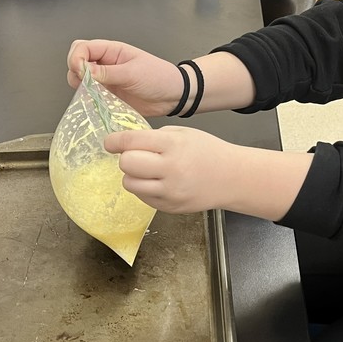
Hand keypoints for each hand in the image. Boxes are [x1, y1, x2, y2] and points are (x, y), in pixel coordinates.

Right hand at [67, 39, 182, 116]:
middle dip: (75, 72)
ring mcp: (105, 80)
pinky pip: (90, 96)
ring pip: (80, 80)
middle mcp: (105, 64)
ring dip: (80, 87)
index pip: (83, 48)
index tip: (81, 72)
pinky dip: (88, 100)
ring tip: (93, 94)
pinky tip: (96, 104)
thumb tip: (83, 70)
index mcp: (111, 51)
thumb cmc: (158, 77)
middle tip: (86, 84)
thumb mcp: (132, 73)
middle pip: (76, 62)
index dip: (76, 58)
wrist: (173, 96)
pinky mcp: (108, 96)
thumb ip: (107, 73)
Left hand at [104, 126, 238, 213]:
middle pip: (126, 164)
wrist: (232, 178)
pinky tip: (159, 182)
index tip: (110, 142)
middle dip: (127, 158)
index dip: (114, 141)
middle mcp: (170, 169)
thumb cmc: (208, 152)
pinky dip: (145, 188)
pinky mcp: (168, 207)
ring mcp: (169, 192)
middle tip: (137, 156)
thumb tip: (127, 144)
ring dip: (133, 175)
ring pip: (129, 183)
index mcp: (173, 145)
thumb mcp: (183, 134)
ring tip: (148, 171)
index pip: (131, 142)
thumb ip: (155, 138)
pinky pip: (142, 197)